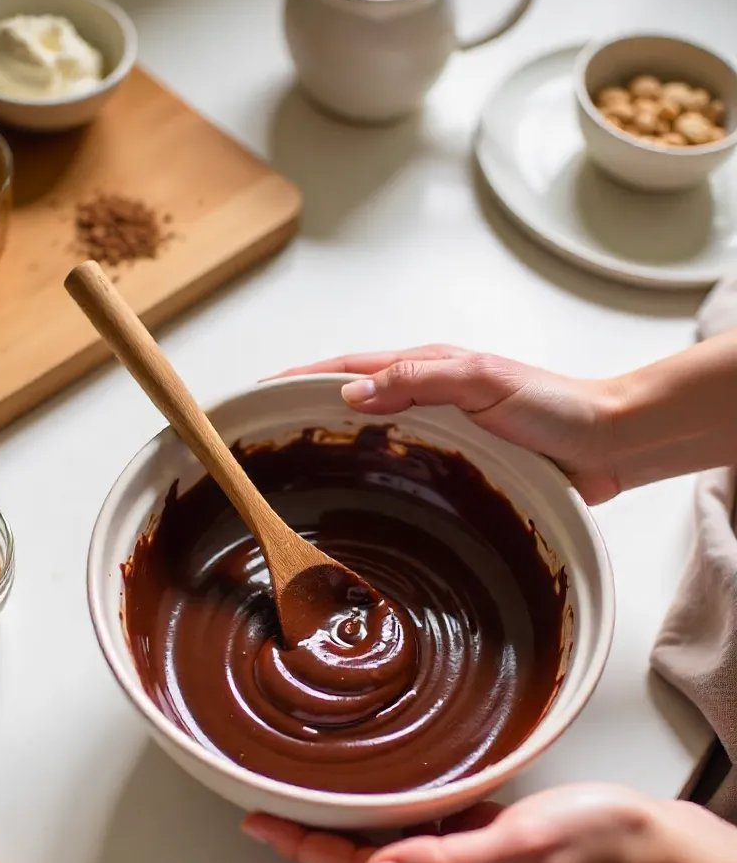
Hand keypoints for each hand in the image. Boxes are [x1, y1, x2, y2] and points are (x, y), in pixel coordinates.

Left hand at [242, 784, 667, 862]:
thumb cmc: (598, 842)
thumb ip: (447, 862)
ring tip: (302, 796)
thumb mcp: (522, 847)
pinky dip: (390, 814)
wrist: (648, 839)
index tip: (262, 826)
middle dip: (316, 840)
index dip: (310, 851)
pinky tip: (371, 792)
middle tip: (267, 805)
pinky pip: (422, 834)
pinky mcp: (482, 851)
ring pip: (390, 849)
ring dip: (348, 825)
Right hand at [279, 345, 622, 503]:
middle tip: (258, 436)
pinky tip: (355, 494)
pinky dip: (368, 473)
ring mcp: (438, 432)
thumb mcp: (484, 380)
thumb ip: (420, 379)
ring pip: (369, 437)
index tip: (255, 394)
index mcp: (427, 368)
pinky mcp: (455, 464)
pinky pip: (399, 466)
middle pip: (348, 402)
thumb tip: (351, 394)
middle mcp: (426, 397)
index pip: (345, 370)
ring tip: (288, 467)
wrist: (606, 443)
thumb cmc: (556, 407)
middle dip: (300, 411)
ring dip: (330, 444)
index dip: (297, 380)